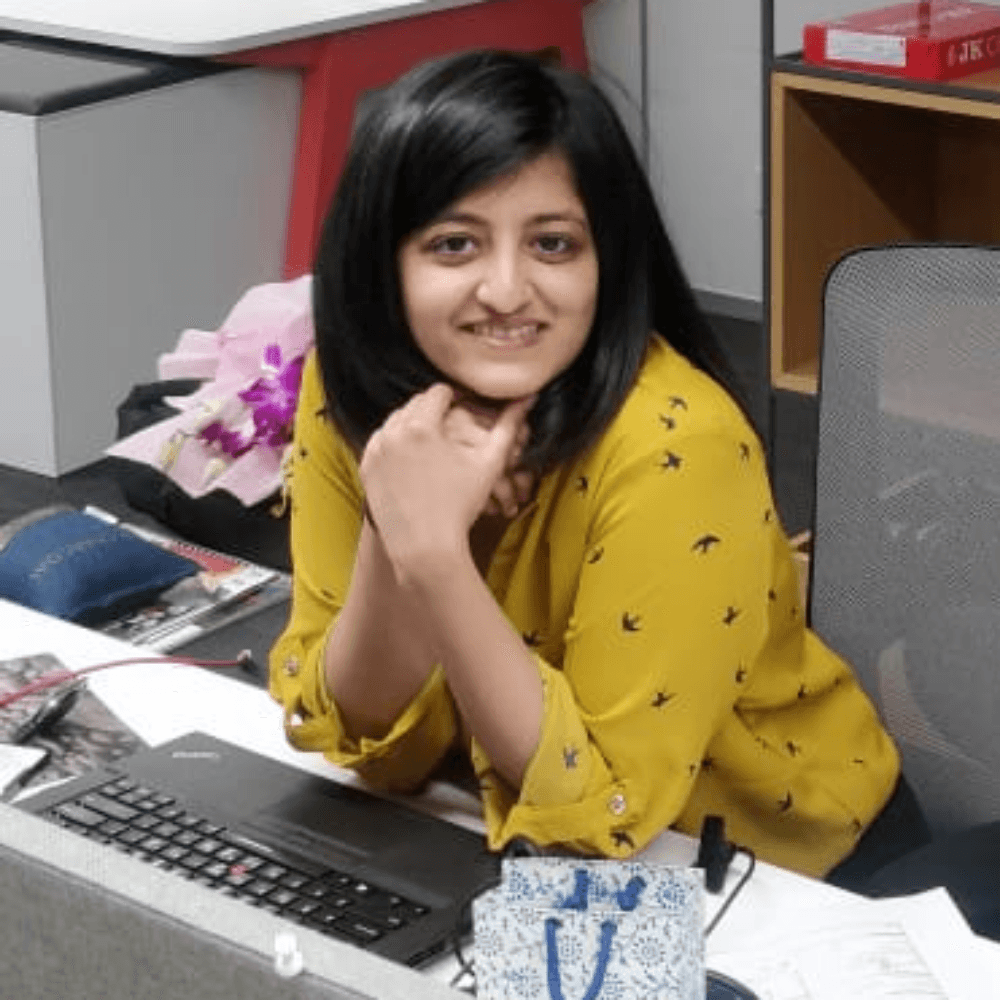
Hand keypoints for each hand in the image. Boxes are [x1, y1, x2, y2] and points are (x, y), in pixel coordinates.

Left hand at [360, 384, 533, 574]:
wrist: (425, 546)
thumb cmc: (461, 506)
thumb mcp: (490, 463)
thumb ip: (509, 426)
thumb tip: (528, 398)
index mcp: (422, 425)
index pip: (437, 392)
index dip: (454, 397)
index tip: (462, 408)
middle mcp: (392, 433)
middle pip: (414, 405)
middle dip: (432, 411)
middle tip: (449, 427)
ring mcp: (375, 450)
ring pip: (395, 422)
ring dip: (412, 426)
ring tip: (432, 445)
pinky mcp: (365, 467)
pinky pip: (381, 443)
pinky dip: (395, 445)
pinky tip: (413, 461)